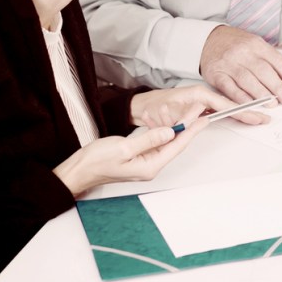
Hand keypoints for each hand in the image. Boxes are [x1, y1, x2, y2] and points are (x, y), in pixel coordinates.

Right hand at [53, 121, 206, 196]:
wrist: (79, 170)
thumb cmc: (97, 162)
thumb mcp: (124, 148)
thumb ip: (149, 139)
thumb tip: (170, 132)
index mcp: (150, 167)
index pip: (177, 145)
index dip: (191, 130)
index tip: (203, 118)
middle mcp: (151, 166)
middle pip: (175, 143)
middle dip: (188, 126)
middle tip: (199, 110)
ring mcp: (145, 162)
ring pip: (166, 141)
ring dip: (176, 126)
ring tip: (188, 112)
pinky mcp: (139, 157)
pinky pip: (155, 142)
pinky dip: (161, 129)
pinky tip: (164, 119)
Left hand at [130, 84, 270, 128]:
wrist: (142, 106)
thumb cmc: (153, 107)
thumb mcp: (166, 113)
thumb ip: (183, 118)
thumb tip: (201, 119)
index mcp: (198, 94)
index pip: (225, 103)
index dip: (241, 111)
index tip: (255, 116)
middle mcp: (202, 96)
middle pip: (230, 104)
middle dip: (248, 111)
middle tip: (264, 118)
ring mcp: (202, 101)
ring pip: (226, 108)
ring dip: (242, 112)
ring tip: (258, 117)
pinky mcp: (200, 108)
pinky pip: (219, 111)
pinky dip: (232, 114)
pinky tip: (243, 116)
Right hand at [199, 25, 281, 104]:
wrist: (209, 40)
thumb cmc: (238, 45)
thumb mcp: (258, 47)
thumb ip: (276, 62)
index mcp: (257, 44)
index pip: (278, 61)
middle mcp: (243, 52)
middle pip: (264, 72)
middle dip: (278, 88)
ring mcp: (229, 63)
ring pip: (248, 81)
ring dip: (262, 95)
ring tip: (273, 104)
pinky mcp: (216, 74)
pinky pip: (230, 88)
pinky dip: (242, 98)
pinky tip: (252, 104)